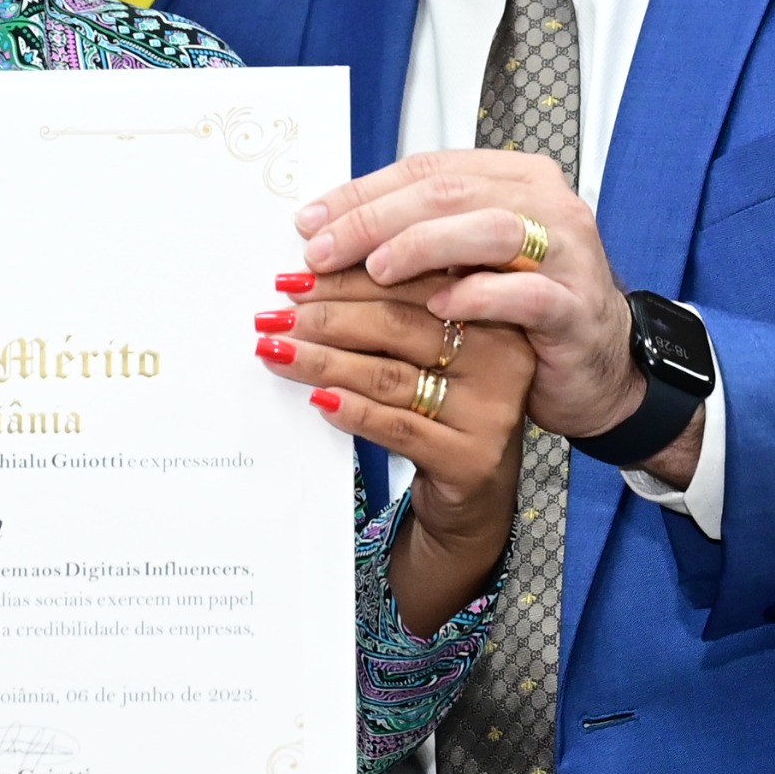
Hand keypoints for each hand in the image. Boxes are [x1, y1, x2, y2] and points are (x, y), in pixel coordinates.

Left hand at [255, 266, 531, 634]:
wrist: (475, 494)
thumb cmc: (443, 408)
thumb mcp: (430, 353)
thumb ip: (391, 311)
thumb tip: (310, 279)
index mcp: (492, 312)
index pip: (411, 282)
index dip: (346, 279)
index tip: (295, 281)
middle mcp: (501, 357)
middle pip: (398, 325)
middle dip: (326, 319)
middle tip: (273, 319)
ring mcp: (490, 410)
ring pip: (390, 376)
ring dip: (323, 362)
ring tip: (278, 353)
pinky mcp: (471, 458)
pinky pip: (398, 428)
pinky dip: (352, 411)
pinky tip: (318, 401)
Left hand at [297, 150, 658, 451]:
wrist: (597, 365)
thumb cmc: (525, 309)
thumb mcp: (469, 259)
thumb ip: (420, 232)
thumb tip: (329, 229)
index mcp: (516, 180)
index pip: (428, 170)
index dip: (364, 192)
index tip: (312, 222)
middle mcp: (546, 206)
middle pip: (450, 193)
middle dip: (376, 219)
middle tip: (324, 252)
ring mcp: (567, 255)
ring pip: (489, 230)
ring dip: (423, 246)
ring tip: (375, 270)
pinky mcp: (575, 309)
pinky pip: (526, 295)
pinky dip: (479, 297)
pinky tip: (440, 307)